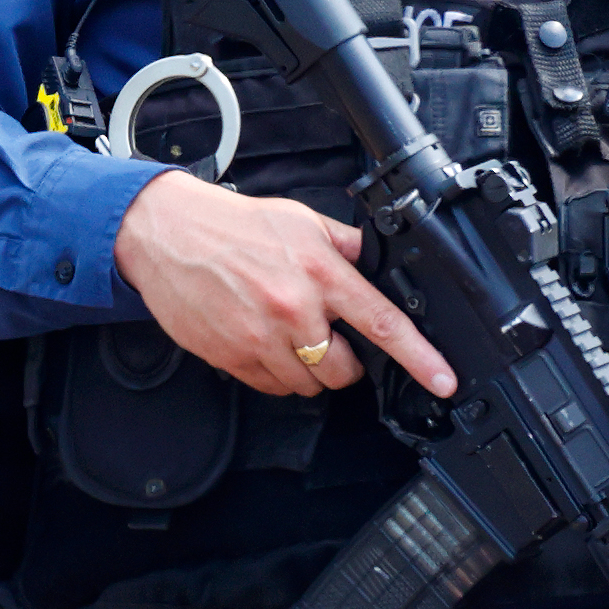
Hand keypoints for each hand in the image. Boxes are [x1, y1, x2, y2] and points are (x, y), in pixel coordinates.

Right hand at [114, 171, 460, 400]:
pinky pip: (270, 387)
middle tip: (324, 337)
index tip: (444, 380)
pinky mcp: (230, 356)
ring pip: (308, 385)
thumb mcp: (301, 222)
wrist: (165, 234)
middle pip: (344, 370)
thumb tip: (381, 264)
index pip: (383, 324)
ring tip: (287, 337)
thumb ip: (345, 247)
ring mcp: (259, 338)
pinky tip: (260, 342)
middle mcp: (293, 310)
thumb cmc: (232, 226)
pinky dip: (274, 374)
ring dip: (307, 370)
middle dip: (343, 361)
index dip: (420, 358)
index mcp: (320, 274)